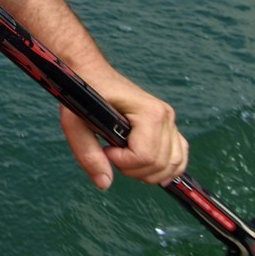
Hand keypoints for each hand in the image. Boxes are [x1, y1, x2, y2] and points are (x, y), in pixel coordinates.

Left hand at [59, 75, 187, 189]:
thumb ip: (88, 154)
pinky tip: (147, 169)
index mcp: (148, 112)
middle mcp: (165, 116)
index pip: (145, 156)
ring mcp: (169, 121)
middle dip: (134, 170)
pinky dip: (167, 168)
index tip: (106, 149)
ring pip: (173, 164)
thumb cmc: (83, 93)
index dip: (123, 162)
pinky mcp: (168, 126)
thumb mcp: (75, 123)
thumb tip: (105, 183)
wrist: (91, 72)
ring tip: (125, 159)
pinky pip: (179, 156)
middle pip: (160, 164)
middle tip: (112, 154)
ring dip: (149, 173)